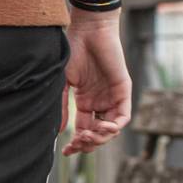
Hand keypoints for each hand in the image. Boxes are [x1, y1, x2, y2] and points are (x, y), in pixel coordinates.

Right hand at [62, 4, 131, 155]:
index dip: (77, 144)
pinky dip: (115, 126)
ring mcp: (112, 97)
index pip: (84, 130)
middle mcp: (100, 102)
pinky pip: (124, 116)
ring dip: (101, 137)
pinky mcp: (123, 90)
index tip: (65, 151)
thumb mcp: (63, 83)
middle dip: (88, 143)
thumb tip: (58, 131)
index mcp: (85, 102)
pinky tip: (103, 127)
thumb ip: (62, 107)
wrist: (87, 31)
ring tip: (87, 136)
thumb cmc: (73, 52)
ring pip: (111, 129)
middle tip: (77, 143)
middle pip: (98, 134)